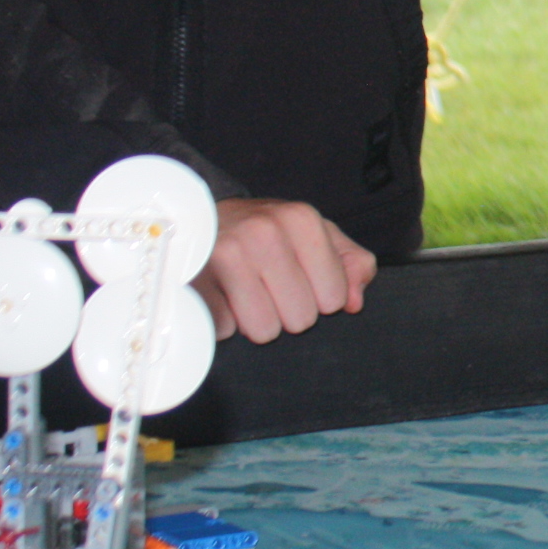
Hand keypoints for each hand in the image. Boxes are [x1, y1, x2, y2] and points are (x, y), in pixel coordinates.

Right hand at [199, 198, 375, 342]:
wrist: (203, 218)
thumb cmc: (267, 232)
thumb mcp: (317, 235)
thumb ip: (351, 264)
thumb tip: (355, 302)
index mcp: (301, 219)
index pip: (334, 298)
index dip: (320, 299)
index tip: (301, 282)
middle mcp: (264, 231)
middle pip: (300, 319)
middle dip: (288, 312)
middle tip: (269, 289)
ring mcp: (224, 254)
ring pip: (264, 329)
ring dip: (256, 321)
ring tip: (246, 294)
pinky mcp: (192, 278)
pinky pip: (225, 330)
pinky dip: (224, 324)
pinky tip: (222, 298)